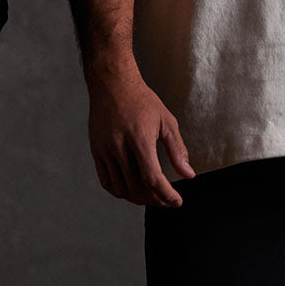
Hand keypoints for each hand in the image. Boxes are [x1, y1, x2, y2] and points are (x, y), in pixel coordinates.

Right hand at [87, 71, 194, 206]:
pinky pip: (107, 182)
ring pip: (121, 188)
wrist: (112, 84)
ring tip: (151, 196)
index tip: (176, 201)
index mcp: (139, 138)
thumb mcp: (166, 120)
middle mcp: (119, 146)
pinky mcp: (96, 151)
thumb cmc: (141, 100)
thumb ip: (177, 149)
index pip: (152, 178)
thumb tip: (188, 174)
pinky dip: (120, 192)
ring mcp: (105, 149)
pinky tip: (132, 189)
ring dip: (138, 198)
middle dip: (155, 199)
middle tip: (166, 199)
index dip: (166, 195)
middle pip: (137, 187)